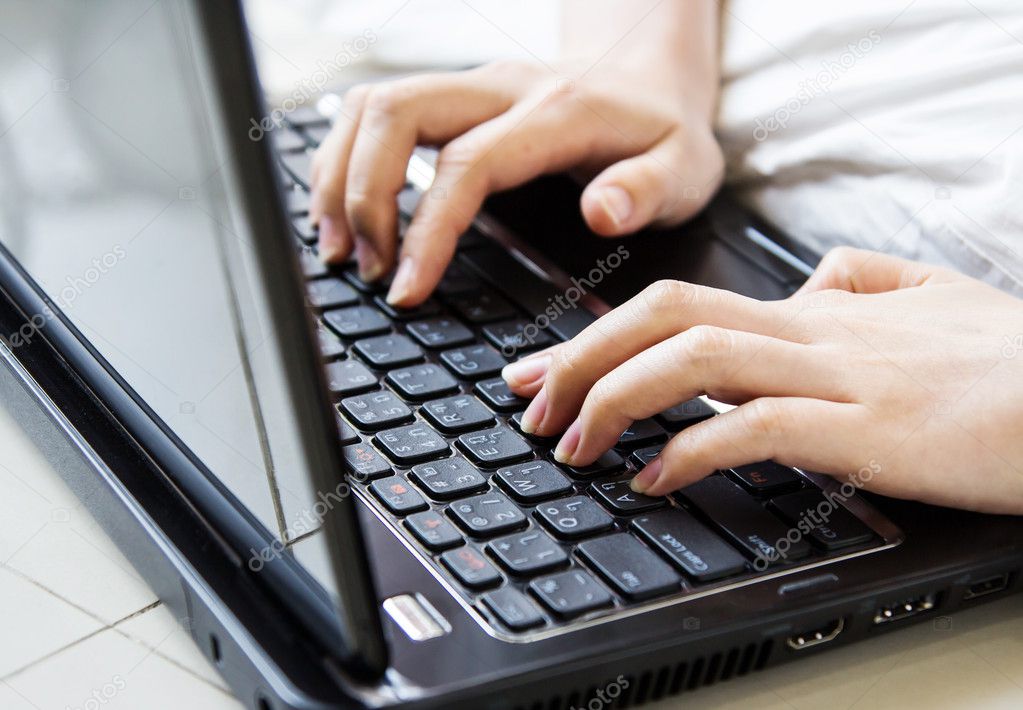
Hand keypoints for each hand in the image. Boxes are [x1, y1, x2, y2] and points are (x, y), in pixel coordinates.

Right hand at [309, 60, 723, 305]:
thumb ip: (648, 191)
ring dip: (341, 175)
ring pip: (372, 104)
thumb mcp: (686, 170)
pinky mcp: (452, 97)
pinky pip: (377, 110)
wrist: (649, 80)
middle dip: (362, 195)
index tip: (405, 291)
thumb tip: (601, 213)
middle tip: (367, 269)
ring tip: (341, 248)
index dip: (425, 232)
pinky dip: (347, 159)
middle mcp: (501, 88)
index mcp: (556, 113)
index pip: (467, 165)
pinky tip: (347, 211)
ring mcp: (470, 86)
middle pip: (395, 113)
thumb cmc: (664, 134)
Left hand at [501, 247, 1022, 514]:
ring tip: (572, 446)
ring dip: (616, 401)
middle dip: (580, 359)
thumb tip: (810, 282)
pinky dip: (693, 448)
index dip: (598, 332)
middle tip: (527, 404)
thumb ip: (861, 280)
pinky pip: (758, 426)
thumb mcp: (928, 296)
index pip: (677, 302)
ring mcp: (837, 377)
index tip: (547, 368)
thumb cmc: (1009, 357)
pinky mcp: (869, 429)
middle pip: (665, 319)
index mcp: (812, 311)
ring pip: (696, 362)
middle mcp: (810, 334)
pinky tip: (655, 479)